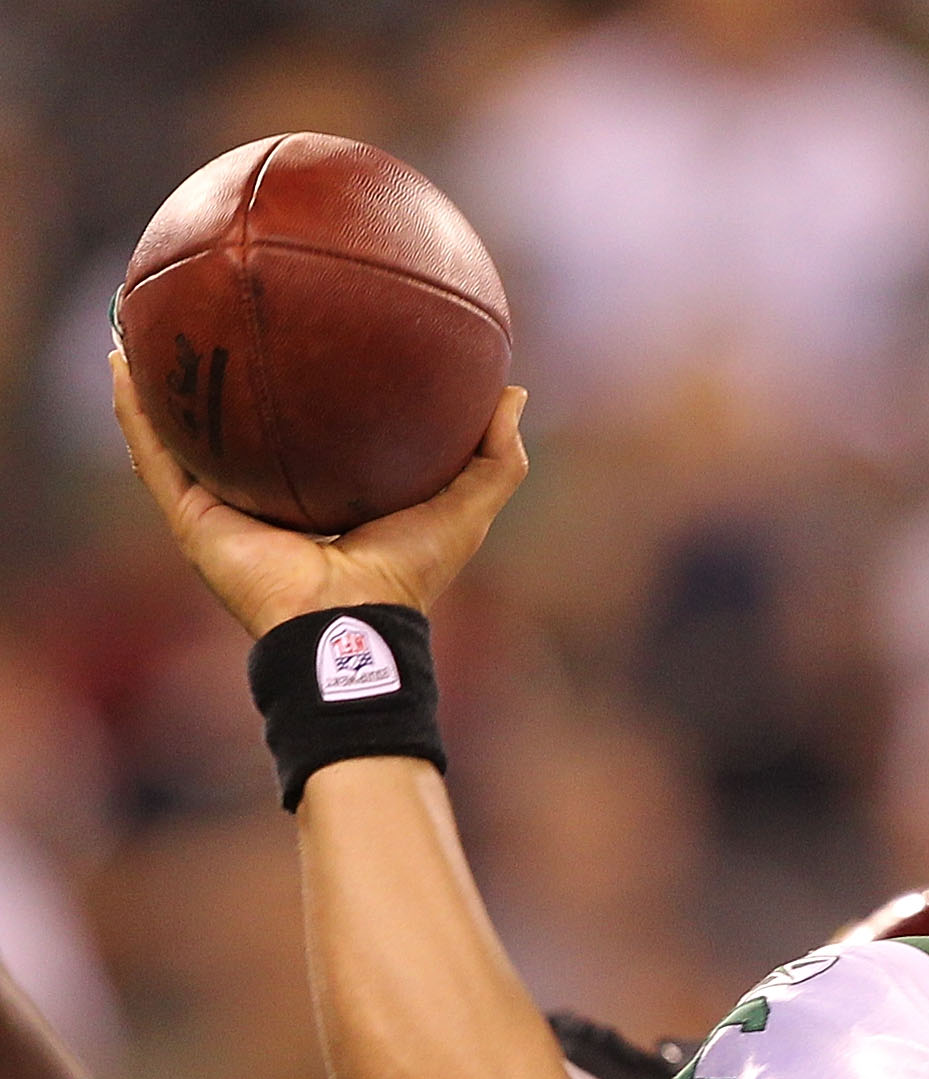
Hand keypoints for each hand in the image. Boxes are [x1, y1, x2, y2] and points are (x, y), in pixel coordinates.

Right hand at [111, 352, 528, 637]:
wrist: (351, 622)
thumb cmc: (411, 572)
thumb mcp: (467, 505)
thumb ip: (495, 456)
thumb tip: (513, 391)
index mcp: (326, 494)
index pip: (311, 429)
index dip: (305, 382)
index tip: (302, 327)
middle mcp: (270, 496)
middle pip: (238, 423)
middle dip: (221, 369)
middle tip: (211, 309)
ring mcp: (225, 507)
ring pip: (181, 431)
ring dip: (158, 379)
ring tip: (141, 318)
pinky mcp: (192, 518)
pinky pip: (154, 453)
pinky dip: (133, 409)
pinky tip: (120, 358)